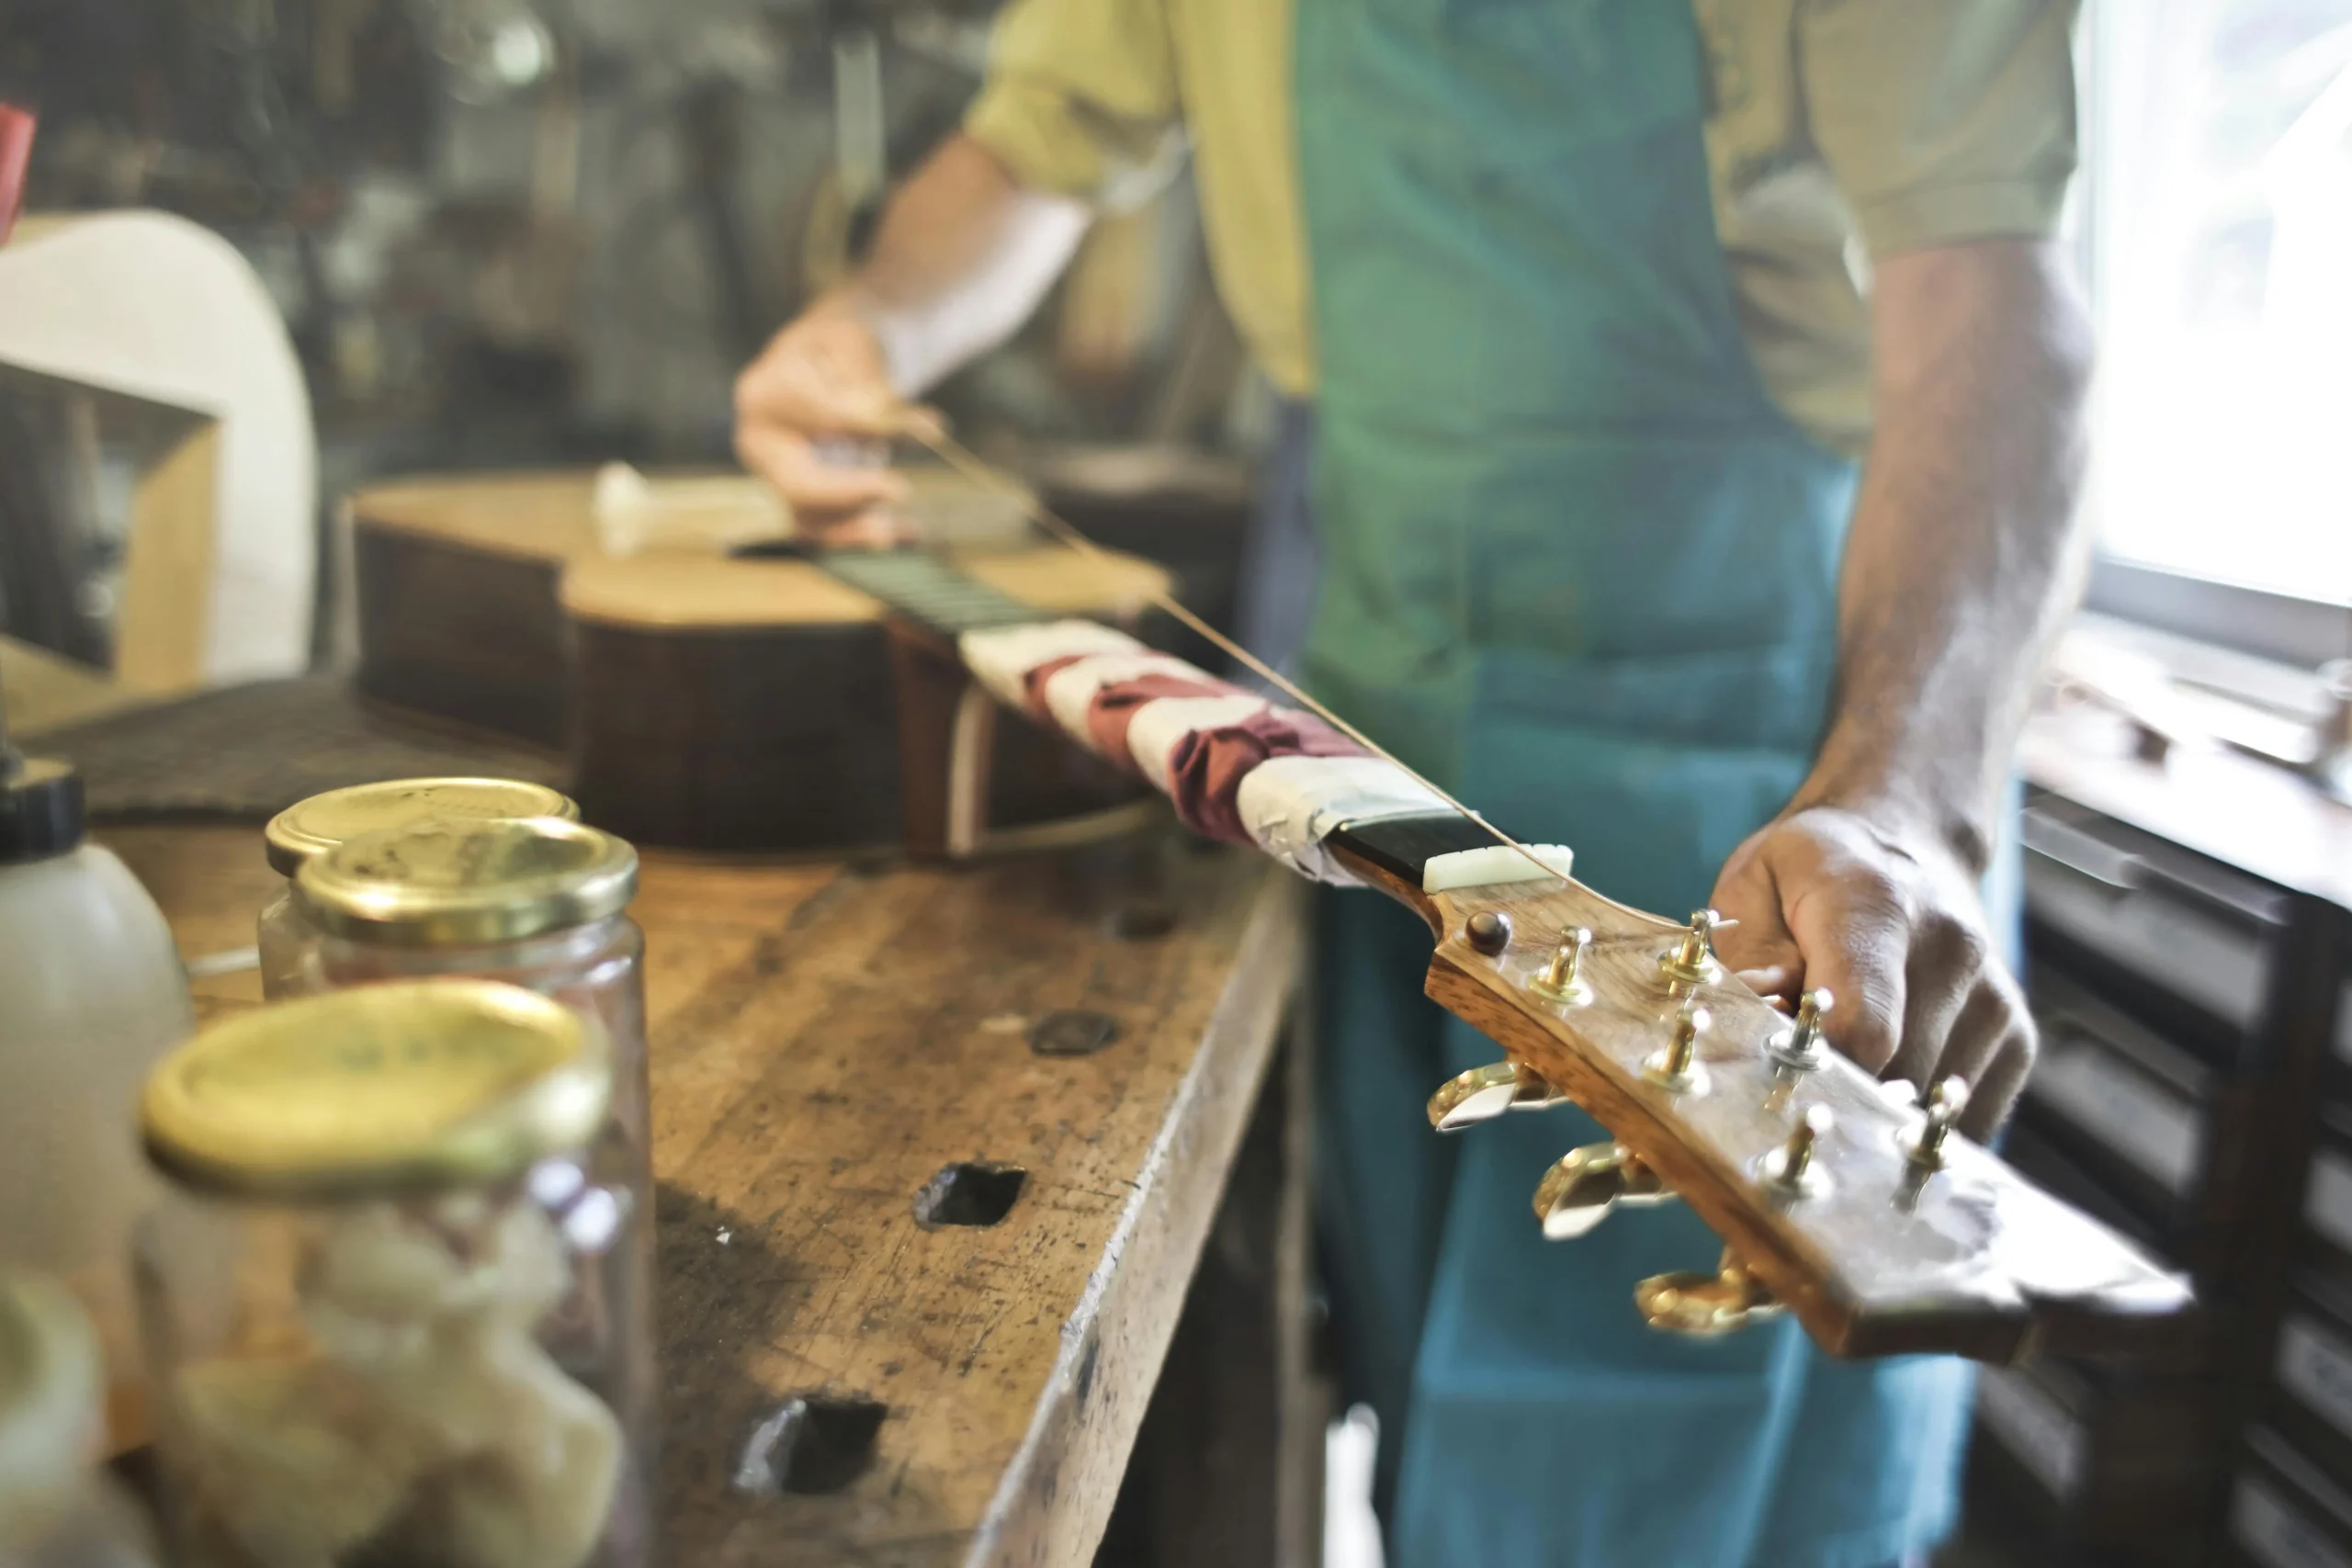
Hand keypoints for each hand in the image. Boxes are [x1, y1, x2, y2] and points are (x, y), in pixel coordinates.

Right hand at [733, 293, 940, 546]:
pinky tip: (910, 533)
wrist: (833, 363)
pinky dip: (869, 534)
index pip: (821, 421)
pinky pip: (833, 529)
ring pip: (811, 521)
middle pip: (798, 487)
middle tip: (901, 490)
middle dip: (850, 495)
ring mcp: (781, 478)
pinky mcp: (807, 501)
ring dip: (858, 530)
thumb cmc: (840, 347)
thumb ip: (867, 383)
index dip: (872, 428)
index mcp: (764, 395)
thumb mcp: (854, 346)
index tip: (928, 427)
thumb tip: (892, 423)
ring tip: (905, 530)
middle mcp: (762, 445)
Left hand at [1708, 804, 2031, 1138]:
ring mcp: (1995, 995)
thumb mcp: (1754, 888)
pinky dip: (1919, 1114)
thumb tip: (1750, 1029)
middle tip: (1795, 1068)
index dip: (1814, 1068)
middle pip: (1892, 1074)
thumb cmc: (1811, 875)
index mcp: (1876, 903)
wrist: (1908, 841)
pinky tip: (1888, 1069)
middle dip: (1835, 1088)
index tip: (1775, 1076)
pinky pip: (1968, 1116)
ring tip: (1843, 1055)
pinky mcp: (2018, 1034)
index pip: (1861, 1025)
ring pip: (1927, 1104)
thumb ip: (1748, 961)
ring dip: (1877, 1102)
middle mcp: (1952, 947)